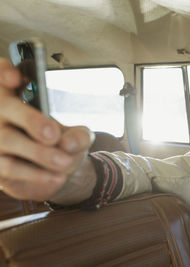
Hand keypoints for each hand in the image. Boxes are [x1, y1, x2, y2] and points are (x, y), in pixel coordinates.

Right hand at [0, 58, 94, 201]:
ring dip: (39, 153)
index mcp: (19, 97)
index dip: (3, 72)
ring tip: (64, 161)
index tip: (17, 78)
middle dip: (31, 120)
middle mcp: (2, 114)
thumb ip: (80, 137)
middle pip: (5, 107)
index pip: (2, 74)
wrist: (56, 172)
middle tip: (53, 134)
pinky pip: (10, 168)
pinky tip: (57, 177)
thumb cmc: (62, 144)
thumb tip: (68, 144)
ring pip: (8, 141)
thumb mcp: (78, 137)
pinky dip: (36, 174)